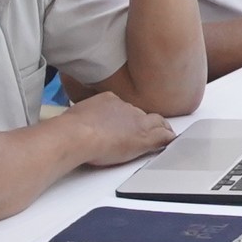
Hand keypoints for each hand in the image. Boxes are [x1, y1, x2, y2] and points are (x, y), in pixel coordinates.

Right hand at [45, 90, 177, 168]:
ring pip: (156, 123)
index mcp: (109, 100)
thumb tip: (78, 124)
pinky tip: (171, 141)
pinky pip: (163, 136)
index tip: (128, 123)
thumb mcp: (76, 115)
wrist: (77, 134)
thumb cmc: (70, 129)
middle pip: (143, 114)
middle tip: (153, 127)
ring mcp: (137, 122)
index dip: (130, 116)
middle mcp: (126, 108)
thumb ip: (84, 117)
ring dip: (160, 128)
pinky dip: (168, 138)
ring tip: (165, 133)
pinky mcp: (144, 137)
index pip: (125, 108)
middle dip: (147, 121)